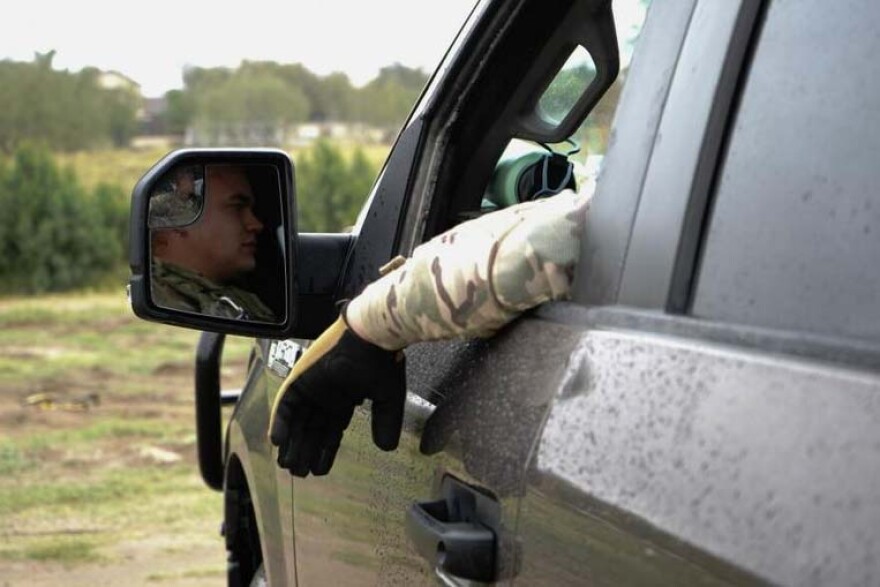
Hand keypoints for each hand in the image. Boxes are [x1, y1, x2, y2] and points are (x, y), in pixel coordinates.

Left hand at [268, 317, 405, 476]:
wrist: (372, 335)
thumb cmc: (383, 361)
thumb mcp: (388, 398)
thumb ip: (386, 422)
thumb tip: (386, 448)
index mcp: (345, 397)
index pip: (331, 430)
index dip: (326, 451)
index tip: (320, 471)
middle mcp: (326, 394)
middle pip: (312, 428)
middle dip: (306, 451)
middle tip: (300, 473)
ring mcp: (311, 386)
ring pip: (297, 420)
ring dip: (292, 442)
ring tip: (288, 465)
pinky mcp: (299, 379)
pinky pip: (285, 405)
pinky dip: (280, 422)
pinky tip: (279, 442)